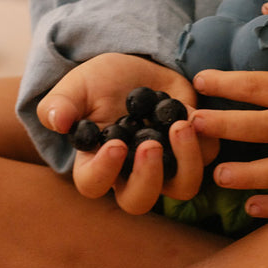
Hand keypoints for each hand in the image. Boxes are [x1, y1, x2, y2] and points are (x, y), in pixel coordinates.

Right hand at [37, 52, 218, 213]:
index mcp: (95, 163)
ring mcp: (166, 165)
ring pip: (183, 186)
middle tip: (151, 144)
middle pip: (140, 201)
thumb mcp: (76, 87)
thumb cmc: (101, 82)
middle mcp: (131, 174)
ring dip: (187, 161)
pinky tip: (195, 112)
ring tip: (181, 125)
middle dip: (148, 178)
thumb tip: (58, 121)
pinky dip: (206, 137)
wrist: (138, 66)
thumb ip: (60, 104)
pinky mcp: (194, 148)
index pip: (93, 185)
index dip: (104, 172)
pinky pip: (208, 155)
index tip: (115, 145)